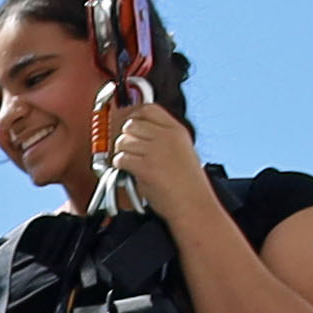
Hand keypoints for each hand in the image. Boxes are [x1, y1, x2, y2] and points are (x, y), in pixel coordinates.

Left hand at [104, 102, 199, 217]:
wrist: (193, 203)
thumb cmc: (188, 183)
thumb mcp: (182, 150)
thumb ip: (164, 139)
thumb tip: (139, 135)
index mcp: (177, 130)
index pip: (149, 109)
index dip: (134, 116)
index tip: (130, 126)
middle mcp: (166, 136)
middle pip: (131, 124)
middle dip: (125, 137)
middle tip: (128, 149)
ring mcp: (155, 151)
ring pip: (123, 141)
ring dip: (121, 152)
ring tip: (129, 162)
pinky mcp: (145, 167)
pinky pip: (121, 159)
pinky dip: (119, 165)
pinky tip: (128, 171)